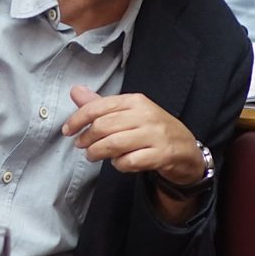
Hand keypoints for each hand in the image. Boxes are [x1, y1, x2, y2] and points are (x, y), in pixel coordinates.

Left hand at [62, 85, 204, 184]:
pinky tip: (119, 163)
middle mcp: (145, 115)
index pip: (99, 107)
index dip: (78, 119)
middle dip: (86, 138)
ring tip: (92, 155)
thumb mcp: (129, 112)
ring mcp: (155, 135)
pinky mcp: (161, 155)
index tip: (67, 130)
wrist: (186, 148)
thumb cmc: (151, 129)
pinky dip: (119, 165)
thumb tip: (75, 91)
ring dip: (98, 152)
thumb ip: (101, 105)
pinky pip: (130, 161)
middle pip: (104, 126)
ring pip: (114, 144)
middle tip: (81, 145)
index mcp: (135, 101)